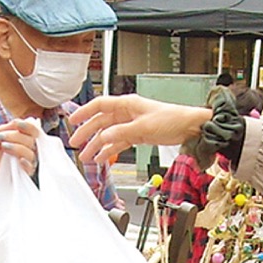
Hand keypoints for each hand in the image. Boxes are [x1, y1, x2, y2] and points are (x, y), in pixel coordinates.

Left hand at [0, 119, 38, 189]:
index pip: (30, 130)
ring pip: (31, 152)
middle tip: (1, 137)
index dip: (27, 125)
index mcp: (14, 136)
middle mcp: (19, 147)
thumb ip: (4, 128)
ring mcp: (20, 160)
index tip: (17, 124)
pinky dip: (26, 162)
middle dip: (17, 136)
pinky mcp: (19, 173)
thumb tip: (19, 121)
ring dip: (18, 147)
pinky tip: (18, 159)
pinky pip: (30, 168)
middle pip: (31, 139)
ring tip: (3, 146)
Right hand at [68, 96, 210, 164]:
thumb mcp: (143, 127)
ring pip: (108, 134)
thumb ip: (121, 133)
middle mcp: (127, 112)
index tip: (72, 120)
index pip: (99, 105)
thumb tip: (103, 138)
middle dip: (87, 133)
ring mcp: (131, 124)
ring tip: (87, 156)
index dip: (84, 112)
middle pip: (101, 122)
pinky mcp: (138, 134)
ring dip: (97, 145)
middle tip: (76, 143)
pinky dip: (110, 150)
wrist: (189, 127)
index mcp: (127, 104)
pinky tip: (102, 157)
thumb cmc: (172, 119)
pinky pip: (118, 142)